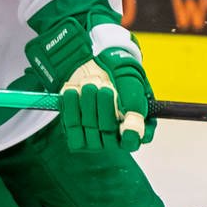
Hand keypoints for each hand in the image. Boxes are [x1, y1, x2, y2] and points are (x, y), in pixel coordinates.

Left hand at [27, 18, 153, 152]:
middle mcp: (115, 138)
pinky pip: (71, 127)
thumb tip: (132, 130)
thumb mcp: (133, 87)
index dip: (129, 136)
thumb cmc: (120, 77)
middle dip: (104, 107)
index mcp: (135, 129)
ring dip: (87, 103)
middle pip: (107, 131)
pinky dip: (71, 107)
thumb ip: (136, 108)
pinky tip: (72, 92)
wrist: (96, 65)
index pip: (132, 142)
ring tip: (88, 85)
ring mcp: (94, 138)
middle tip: (103, 88)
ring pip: (89, 128)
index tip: (125, 124)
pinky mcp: (76, 133)